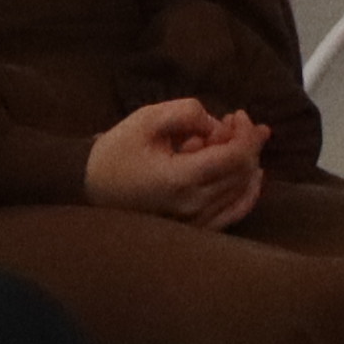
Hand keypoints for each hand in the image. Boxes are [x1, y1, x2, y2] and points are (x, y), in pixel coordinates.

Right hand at [82, 98, 269, 228]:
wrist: (91, 187)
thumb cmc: (117, 151)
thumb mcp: (147, 118)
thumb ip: (188, 113)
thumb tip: (219, 126)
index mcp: (181, 179)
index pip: (235, 157)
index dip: (245, 133)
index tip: (238, 114)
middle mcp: (194, 206)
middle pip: (243, 173)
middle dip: (247, 142)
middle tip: (236, 121)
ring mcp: (196, 222)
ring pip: (242, 191)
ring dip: (247, 162)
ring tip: (238, 140)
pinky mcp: (195, 230)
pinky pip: (234, 214)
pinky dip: (247, 193)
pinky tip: (252, 176)